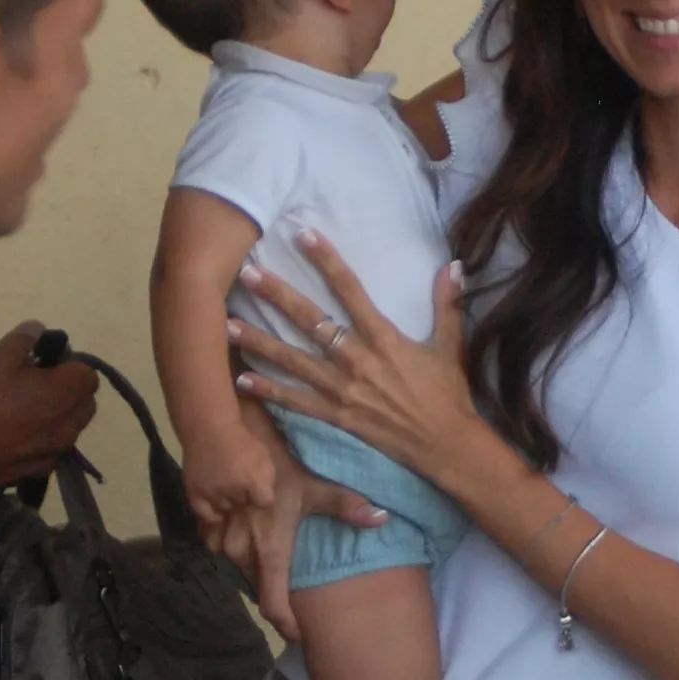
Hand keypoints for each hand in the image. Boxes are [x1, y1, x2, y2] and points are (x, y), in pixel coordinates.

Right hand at [0, 322, 100, 511]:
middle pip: (82, 402)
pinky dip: (39, 437)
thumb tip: (38, 329)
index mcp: (65, 394)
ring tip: (17, 408)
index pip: (88, 374)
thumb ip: (21, 341)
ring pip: (67, 427)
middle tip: (29, 383)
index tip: (39, 362)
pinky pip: (49, 447)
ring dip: (53, 415)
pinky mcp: (37, 470)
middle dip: (65, 390)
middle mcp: (69, 425)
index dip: (66, 364)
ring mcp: (55, 452)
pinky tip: (9, 434)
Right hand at [182, 422, 282, 536]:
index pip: (265, 502)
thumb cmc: (240, 440)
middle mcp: (232, 490)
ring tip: (228, 492)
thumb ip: (268, 477)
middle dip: (246, 498)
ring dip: (229, 503)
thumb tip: (266, 497)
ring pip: (225, 509)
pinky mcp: (194, 492)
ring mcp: (212, 492)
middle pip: (244, 505)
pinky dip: (212, 514)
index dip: (264, 497)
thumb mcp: (263, 454)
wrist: (209, 428)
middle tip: (242, 487)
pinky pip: (204, 514)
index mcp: (252, 479)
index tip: (261, 491)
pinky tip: (217, 510)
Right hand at [204, 397, 387, 637]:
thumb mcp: (315, 485)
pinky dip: (237, 545)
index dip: (287, 626)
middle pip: (258, 584)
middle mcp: (240, 553)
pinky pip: (222, 546)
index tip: (301, 636)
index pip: (274, 606)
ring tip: (274, 552)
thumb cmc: (276, 462)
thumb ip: (347, 506)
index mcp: (269, 551)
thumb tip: (383, 519)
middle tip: (295, 585)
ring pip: (240, 566)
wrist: (228, 436)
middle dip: (275, 588)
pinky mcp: (204, 524)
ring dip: (256, 564)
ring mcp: (217, 540)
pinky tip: (250, 528)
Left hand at [230, 240, 484, 477]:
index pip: (350, 290)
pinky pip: (295, 402)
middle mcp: (357, 360)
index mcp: (384, 338)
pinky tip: (241, 380)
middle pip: (310, 321)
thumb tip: (453, 264)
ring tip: (225, 324)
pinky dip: (268, 391)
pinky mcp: (336, 415)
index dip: (327, 261)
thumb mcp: (450, 345)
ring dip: (258, 341)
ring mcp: (342, 389)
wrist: (445, 444)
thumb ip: (447, 303)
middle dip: (277, 295)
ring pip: (293, 360)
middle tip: (247, 273)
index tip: (303, 235)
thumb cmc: (448, 394)